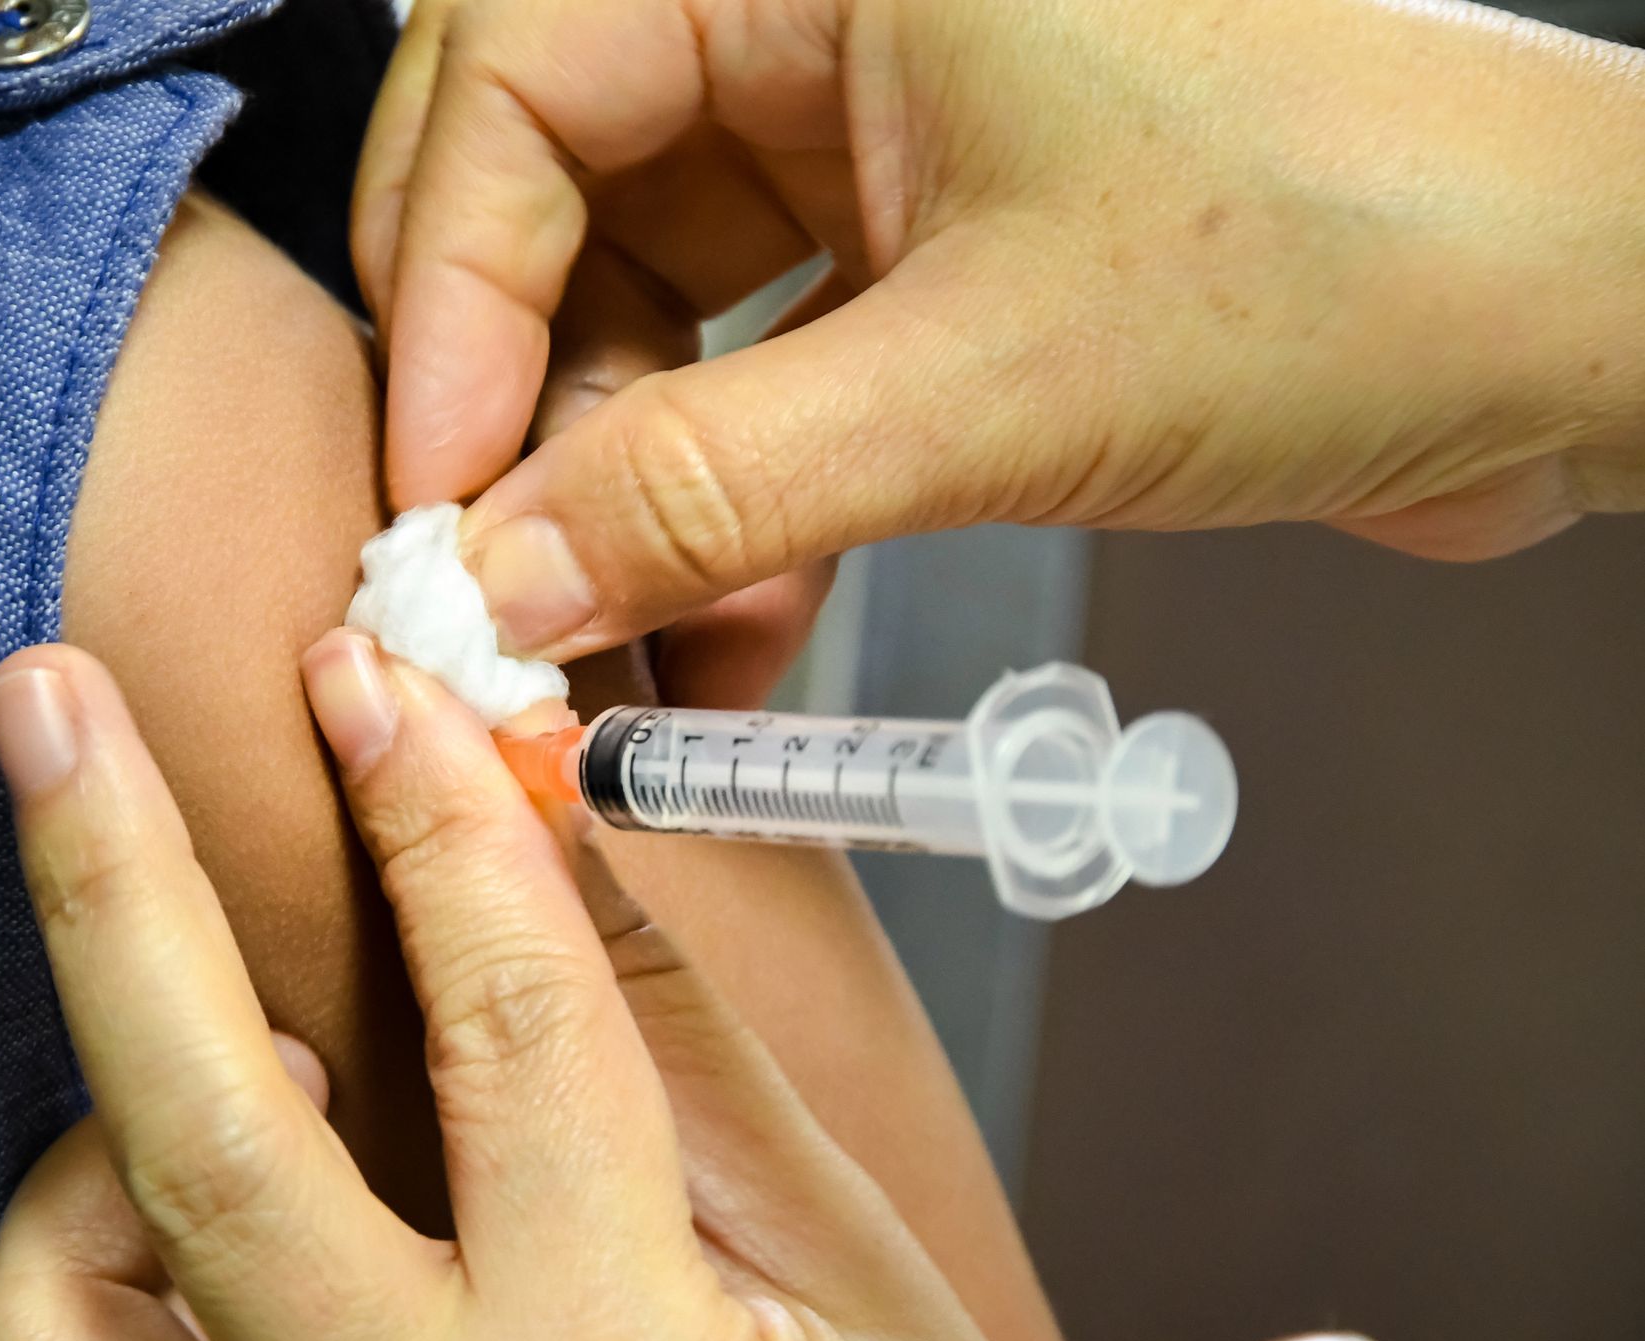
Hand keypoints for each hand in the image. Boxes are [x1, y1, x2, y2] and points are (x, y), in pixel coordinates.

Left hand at [0, 635, 1029, 1340]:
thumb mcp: (832, 1280)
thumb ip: (675, 1044)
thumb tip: (536, 806)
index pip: (505, 1031)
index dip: (437, 817)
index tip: (371, 672)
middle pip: (210, 1145)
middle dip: (115, 884)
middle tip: (46, 699)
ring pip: (60, 1316)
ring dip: (96, 1131)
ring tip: (242, 1042)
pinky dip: (86, 1266)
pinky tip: (191, 1207)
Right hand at [356, 0, 1644, 663]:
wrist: (1574, 322)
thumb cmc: (1353, 247)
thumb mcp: (988, 383)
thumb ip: (715, 487)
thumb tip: (500, 582)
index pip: (515, 79)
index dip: (454, 297)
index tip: (439, 496)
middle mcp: (821, 15)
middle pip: (555, 193)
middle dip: (526, 405)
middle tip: (500, 582)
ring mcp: (869, 133)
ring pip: (648, 299)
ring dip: (632, 487)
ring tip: (630, 648)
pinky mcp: (918, 249)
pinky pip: (755, 371)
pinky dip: (734, 503)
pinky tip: (736, 630)